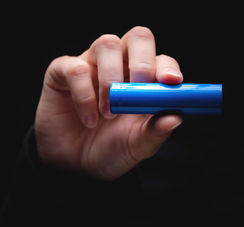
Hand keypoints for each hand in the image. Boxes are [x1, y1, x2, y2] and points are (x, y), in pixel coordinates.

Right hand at [35, 26, 182, 179]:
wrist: (77, 167)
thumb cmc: (113, 150)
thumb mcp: (138, 146)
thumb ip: (156, 132)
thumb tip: (176, 117)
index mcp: (145, 82)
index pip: (161, 60)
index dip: (167, 66)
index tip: (170, 82)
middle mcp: (122, 66)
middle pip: (138, 37)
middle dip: (142, 61)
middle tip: (139, 87)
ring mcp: (93, 66)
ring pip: (107, 44)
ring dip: (111, 79)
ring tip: (109, 114)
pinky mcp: (63, 73)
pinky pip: (75, 68)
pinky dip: (84, 95)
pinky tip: (89, 119)